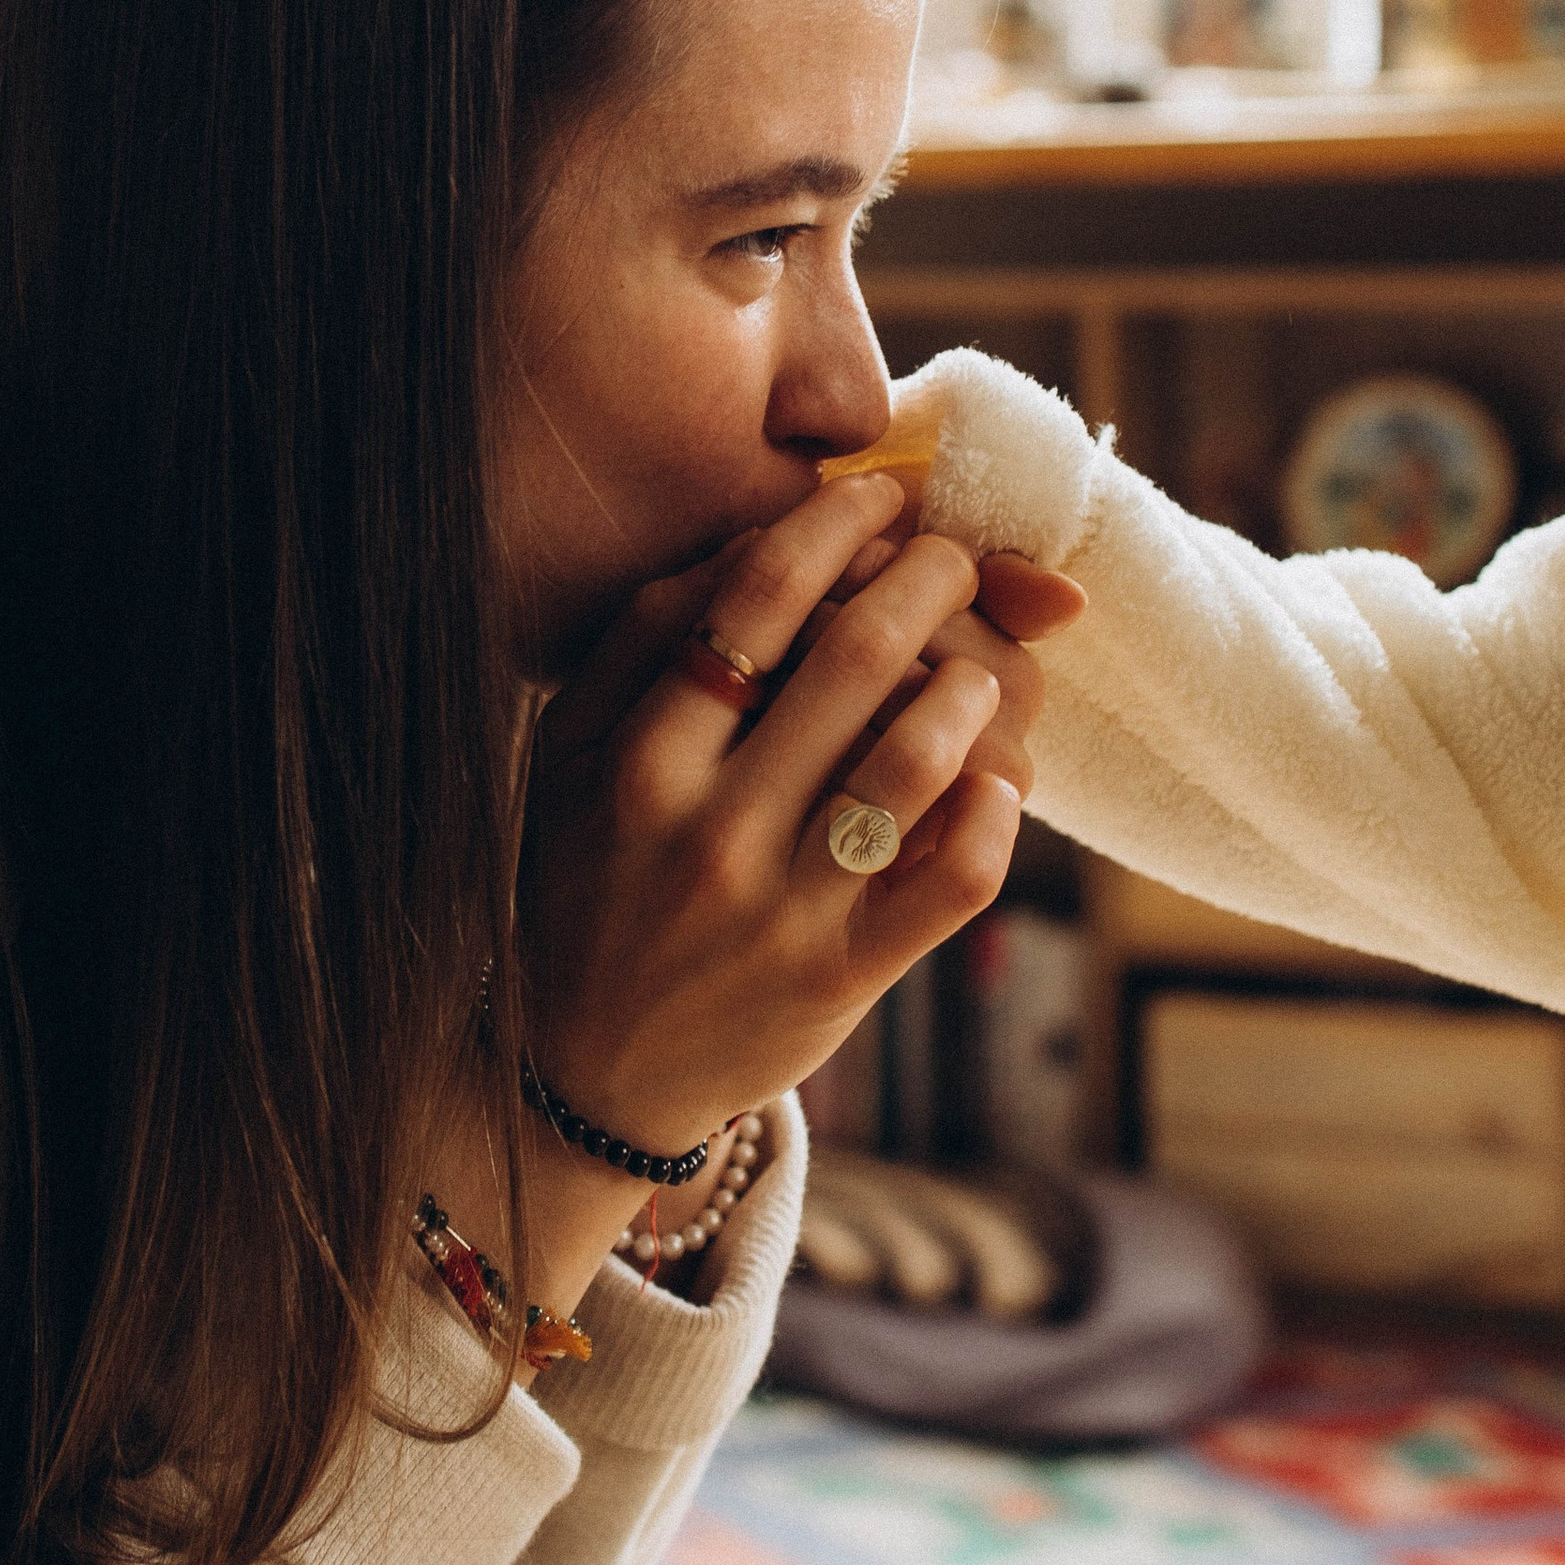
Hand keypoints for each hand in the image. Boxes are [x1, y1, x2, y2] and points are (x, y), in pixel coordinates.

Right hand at [516, 473, 1029, 1176]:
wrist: (589, 1068)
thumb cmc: (586, 879)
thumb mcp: (569, 752)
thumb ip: (642, 638)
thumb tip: (751, 535)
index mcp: (639, 759)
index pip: (755, 601)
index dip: (833, 525)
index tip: (876, 496)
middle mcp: (711, 830)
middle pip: (854, 658)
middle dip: (929, 581)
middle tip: (953, 561)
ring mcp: (784, 909)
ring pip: (919, 760)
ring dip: (974, 688)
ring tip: (979, 670)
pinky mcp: (846, 977)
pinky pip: (956, 880)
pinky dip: (995, 814)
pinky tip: (993, 781)